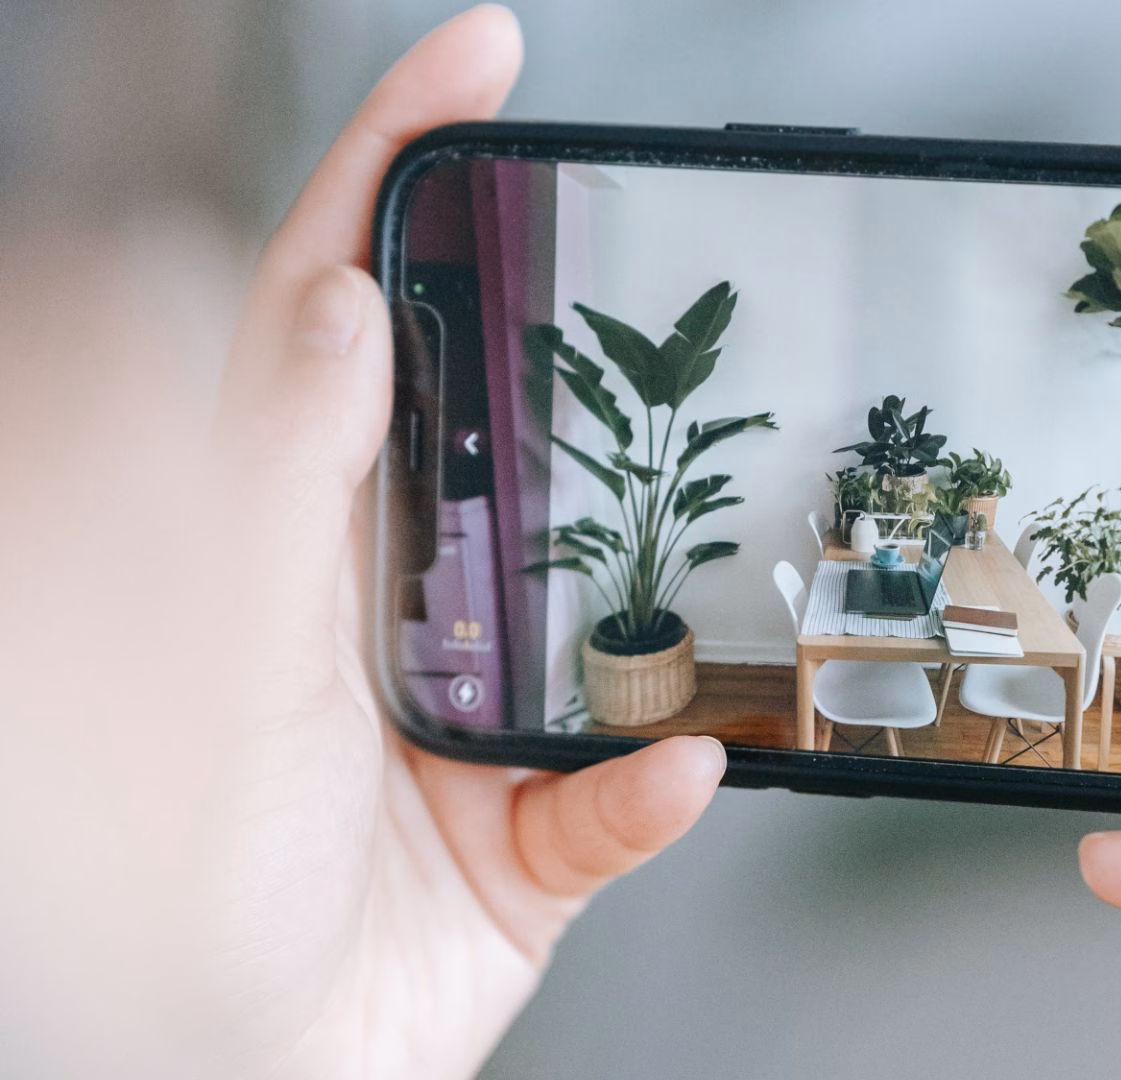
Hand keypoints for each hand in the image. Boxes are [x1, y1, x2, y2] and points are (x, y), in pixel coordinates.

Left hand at [212, 9, 723, 1076]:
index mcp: (293, 529)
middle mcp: (396, 600)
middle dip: (580, 345)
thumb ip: (271, 477)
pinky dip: (649, 790)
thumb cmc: (170, 887)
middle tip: (647, 269)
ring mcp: (485, 709)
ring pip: (610, 594)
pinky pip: (631, 792)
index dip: (401, 172)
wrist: (226, 1077)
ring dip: (663, 578)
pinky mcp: (549, 827)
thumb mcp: (211, 647)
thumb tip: (336, 306)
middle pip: (508, 428)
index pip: (347, 310)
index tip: (477, 66)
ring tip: (716, 517)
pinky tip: (662, 772)